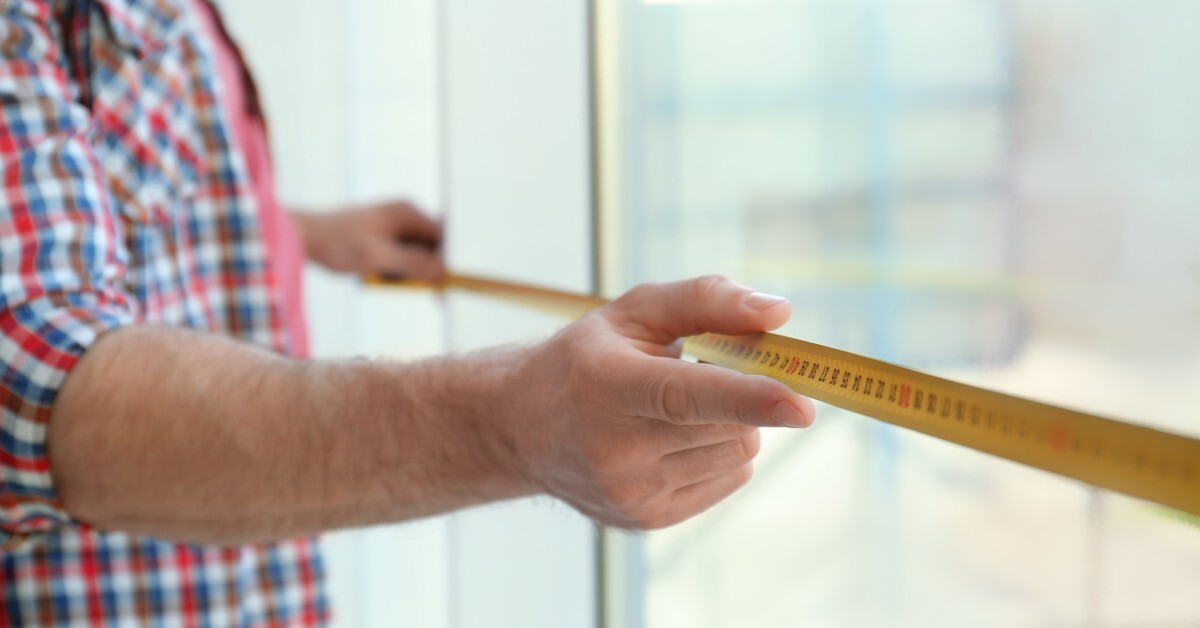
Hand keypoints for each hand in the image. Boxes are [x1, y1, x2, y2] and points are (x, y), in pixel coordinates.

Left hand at [292, 200, 442, 279]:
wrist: (303, 236)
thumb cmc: (338, 243)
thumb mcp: (379, 258)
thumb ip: (413, 264)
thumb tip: (443, 271)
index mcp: (407, 213)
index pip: (442, 238)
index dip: (447, 262)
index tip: (446, 284)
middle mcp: (404, 214)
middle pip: (431, 245)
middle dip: (427, 268)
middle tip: (417, 288)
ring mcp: (393, 222)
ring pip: (416, 251)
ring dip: (407, 269)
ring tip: (384, 276)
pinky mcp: (382, 233)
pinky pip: (400, 252)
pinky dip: (394, 267)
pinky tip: (377, 273)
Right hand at [506, 275, 814, 529]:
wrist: (522, 428)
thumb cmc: (588, 358)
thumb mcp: (635, 311)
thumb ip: (707, 300)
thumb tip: (779, 314)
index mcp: (606, 385)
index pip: (684, 396)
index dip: (747, 397)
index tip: (801, 404)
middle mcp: (614, 448)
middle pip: (729, 425)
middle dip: (741, 393)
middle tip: (705, 369)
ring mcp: (630, 492)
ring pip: (737, 452)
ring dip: (730, 424)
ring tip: (676, 408)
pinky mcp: (647, 520)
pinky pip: (728, 479)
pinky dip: (719, 452)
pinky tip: (674, 438)